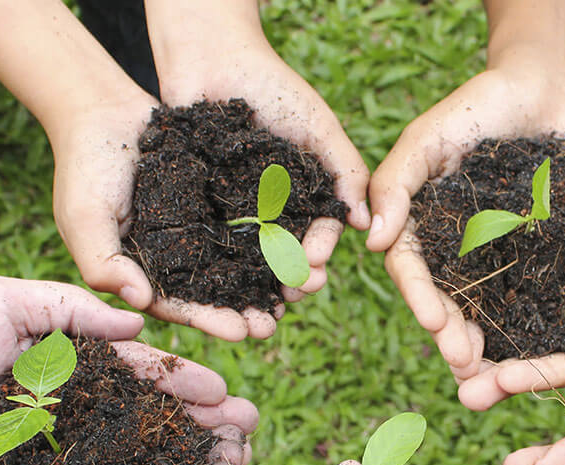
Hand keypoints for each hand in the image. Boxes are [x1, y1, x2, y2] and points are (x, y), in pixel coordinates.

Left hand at [0, 275, 257, 464]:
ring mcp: (56, 449)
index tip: (227, 392)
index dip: (185, 379)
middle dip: (202, 420)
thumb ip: (67, 306)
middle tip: (249, 430)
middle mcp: (72, 405)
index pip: (140, 367)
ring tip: (227, 464)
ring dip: (182, 458)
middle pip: (149, 414)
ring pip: (131, 454)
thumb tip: (136, 320)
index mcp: (68, 359)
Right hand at [48, 93, 277, 340]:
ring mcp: (201, 230)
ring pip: (241, 263)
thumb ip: (102, 263)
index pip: (181, 307)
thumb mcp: (83, 218)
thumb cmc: (85, 167)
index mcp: (146, 273)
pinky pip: (253, 222)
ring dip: (270, 280)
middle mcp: (178, 258)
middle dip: (247, 312)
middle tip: (274, 325)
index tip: (240, 333)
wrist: (103, 112)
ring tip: (299, 292)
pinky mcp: (221, 201)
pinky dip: (276, 235)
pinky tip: (303, 245)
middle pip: (217, 294)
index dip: (209, 321)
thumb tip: (141, 301)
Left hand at [150, 7, 368, 311]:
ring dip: (258, 286)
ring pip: (249, 257)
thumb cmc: (272, 85)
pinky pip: (209, 243)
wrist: (210, 59)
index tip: (316, 265)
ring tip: (263, 305)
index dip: (318, 250)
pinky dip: (217, 270)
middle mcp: (272, 207)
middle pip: (286, 252)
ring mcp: (235, 209)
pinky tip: (220, 291)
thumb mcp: (318, 126)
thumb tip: (366, 225)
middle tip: (294, 291)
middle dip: (292, 275)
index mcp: (304, 192)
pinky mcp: (198, 208)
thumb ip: (346, 170)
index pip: (318, 231)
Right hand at [369, 49, 564, 409]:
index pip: (412, 270)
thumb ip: (394, 183)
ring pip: (484, 305)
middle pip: (446, 299)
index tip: (436, 325)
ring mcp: (493, 249)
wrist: (544, 84)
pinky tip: (540, 348)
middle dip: (452, 335)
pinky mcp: (533, 249)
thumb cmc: (478, 103)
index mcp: (419, 222)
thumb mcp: (428, 136)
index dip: (421, 299)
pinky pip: (527, 291)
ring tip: (496, 371)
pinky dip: (528, 322)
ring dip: (486, 340)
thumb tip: (371, 243)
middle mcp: (452, 243)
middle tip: (467, 364)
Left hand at [436, 97, 564, 407]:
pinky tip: (434, 290)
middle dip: (494, 372)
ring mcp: (542, 275)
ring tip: (440, 349)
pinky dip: (465, 280)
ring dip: (473, 334)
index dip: (535, 378)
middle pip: (527, 350)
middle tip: (462, 393)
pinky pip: (488, 265)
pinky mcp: (521, 239)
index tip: (500, 384)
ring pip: (501, 313)